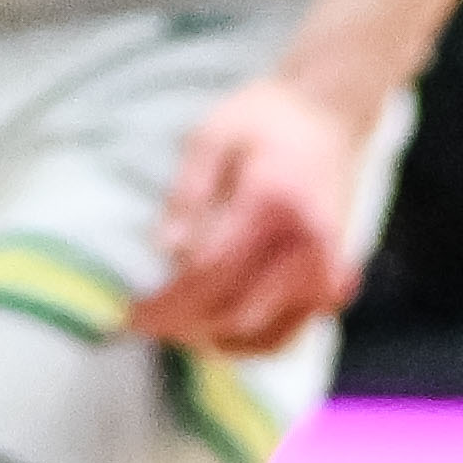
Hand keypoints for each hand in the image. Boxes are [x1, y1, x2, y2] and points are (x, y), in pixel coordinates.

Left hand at [136, 68, 370, 352]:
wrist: (328, 117)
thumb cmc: (263, 120)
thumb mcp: (211, 136)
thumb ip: (187, 193)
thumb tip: (164, 252)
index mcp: (274, 204)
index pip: (213, 271)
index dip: (169, 299)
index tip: (129, 311)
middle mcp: (309, 247)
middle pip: (236, 310)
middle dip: (182, 324)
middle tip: (138, 324)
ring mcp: (327, 271)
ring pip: (264, 334)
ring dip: (212, 341)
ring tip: (167, 330)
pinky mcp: (333, 285)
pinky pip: (290, 333)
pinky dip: (249, 344)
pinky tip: (211, 337)